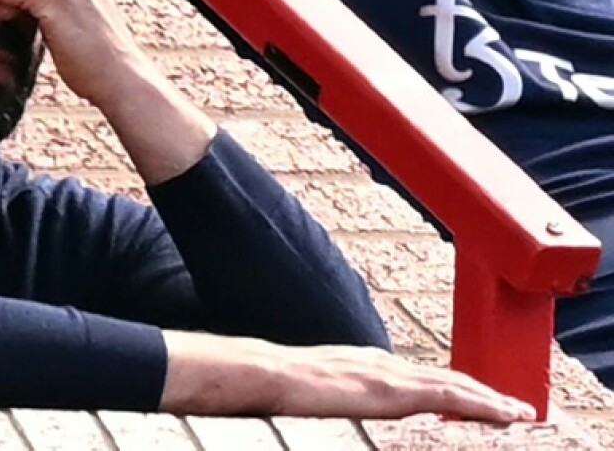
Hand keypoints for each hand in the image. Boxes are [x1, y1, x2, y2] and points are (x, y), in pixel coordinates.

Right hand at [164, 333, 535, 420]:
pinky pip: (446, 395)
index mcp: (360, 367)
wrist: (259, 373)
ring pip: (451, 383)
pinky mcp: (390, 391)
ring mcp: (386, 375)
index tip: (473, 399)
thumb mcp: (310, 391)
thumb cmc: (273, 386)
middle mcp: (379, 364)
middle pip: (442, 377)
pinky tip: (502, 413)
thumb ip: (329, 397)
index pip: (414, 378)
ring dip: (488, 398)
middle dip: (479, 391)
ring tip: (519, 411)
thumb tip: (327, 407)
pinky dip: (479, 403)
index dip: (449, 389)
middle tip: (515, 406)